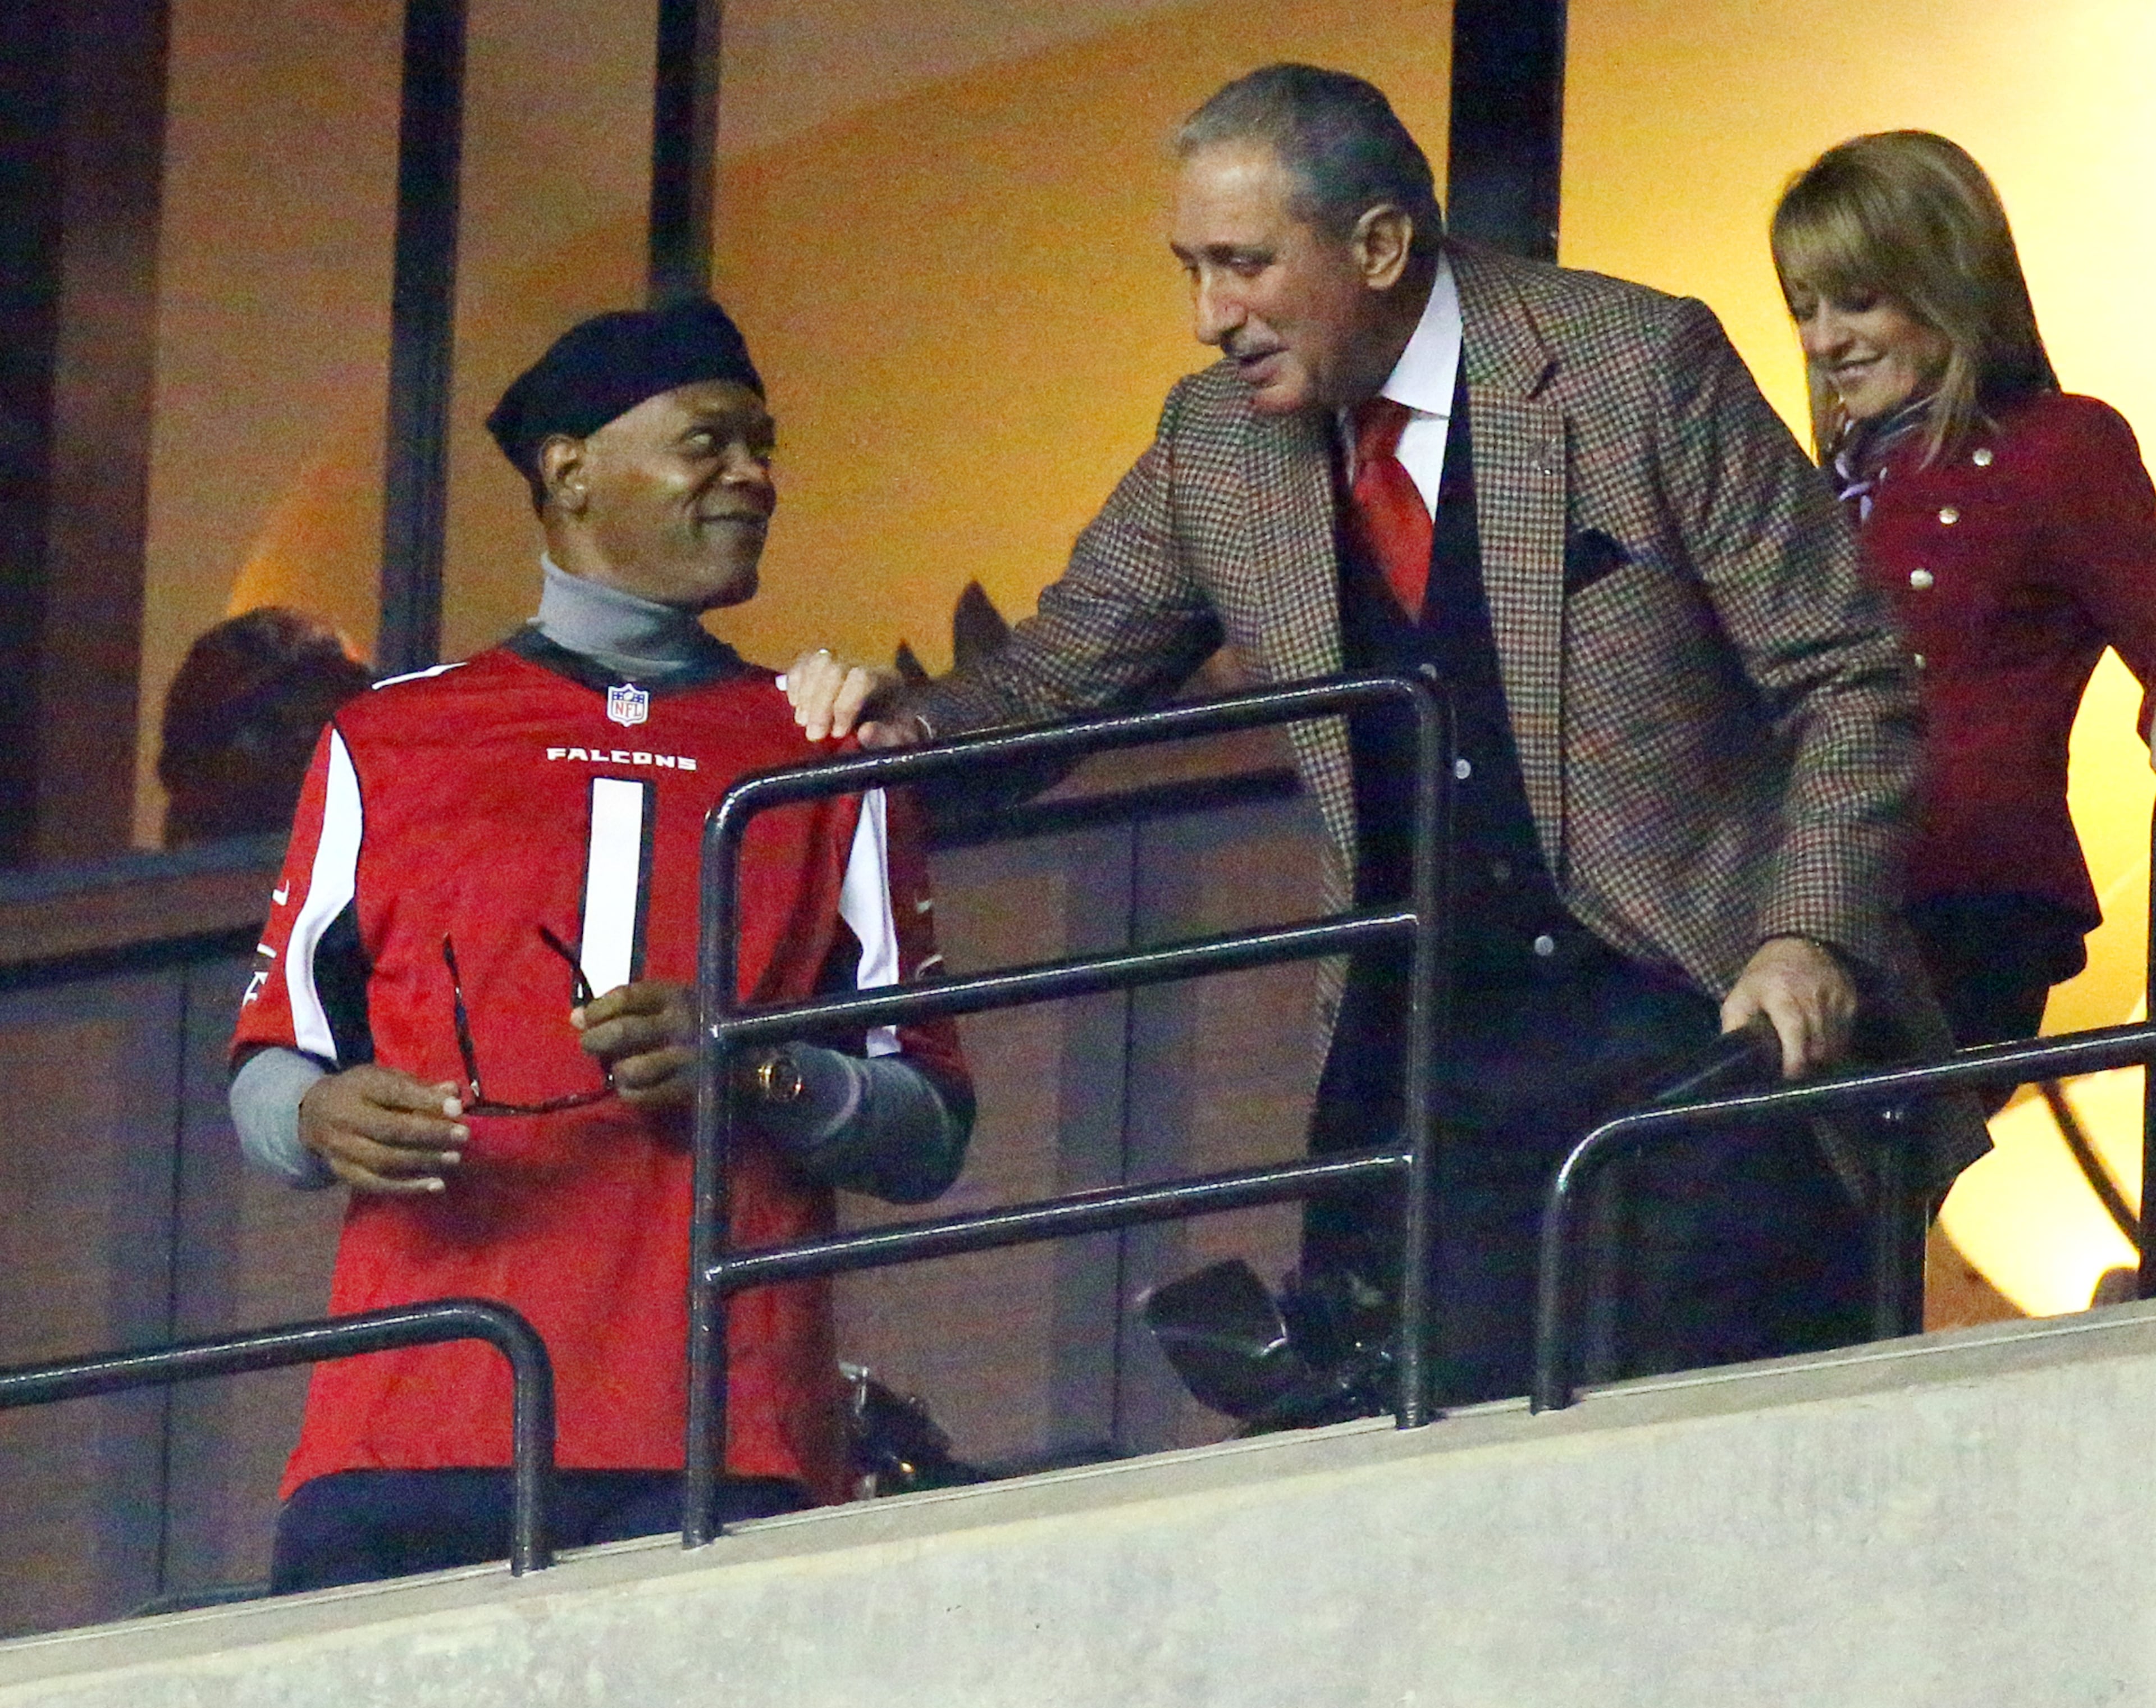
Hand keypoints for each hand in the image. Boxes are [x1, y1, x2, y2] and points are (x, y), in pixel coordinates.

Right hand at [299, 1064, 466, 1194]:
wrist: (312, 1114)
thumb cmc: (362, 1092)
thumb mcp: (385, 1079)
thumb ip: (418, 1087)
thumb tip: (454, 1093)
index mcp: (359, 1087)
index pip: (393, 1092)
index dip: (425, 1101)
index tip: (456, 1108)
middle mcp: (345, 1118)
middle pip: (389, 1129)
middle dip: (430, 1134)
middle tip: (463, 1136)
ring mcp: (341, 1148)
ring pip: (384, 1160)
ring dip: (422, 1161)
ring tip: (454, 1158)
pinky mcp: (343, 1172)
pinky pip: (376, 1184)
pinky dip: (408, 1187)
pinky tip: (436, 1185)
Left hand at [574, 980, 697, 1109]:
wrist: (747, 1057)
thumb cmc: (698, 1024)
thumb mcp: (669, 1005)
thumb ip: (625, 1008)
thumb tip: (575, 1018)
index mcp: (676, 996)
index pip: (627, 997)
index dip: (597, 1009)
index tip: (583, 1019)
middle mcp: (682, 1024)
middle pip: (623, 1031)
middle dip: (596, 1040)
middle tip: (590, 1045)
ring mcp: (688, 1058)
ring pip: (631, 1068)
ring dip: (616, 1070)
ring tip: (618, 1069)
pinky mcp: (691, 1089)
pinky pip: (644, 1096)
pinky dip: (629, 1093)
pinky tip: (631, 1089)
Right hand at [780, 649, 921, 746]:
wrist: (891, 722)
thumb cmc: (896, 731)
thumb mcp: (900, 739)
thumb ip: (887, 737)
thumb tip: (864, 732)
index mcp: (887, 677)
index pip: (861, 678)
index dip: (845, 705)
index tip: (838, 734)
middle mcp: (863, 663)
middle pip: (834, 669)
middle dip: (820, 704)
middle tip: (814, 735)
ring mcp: (842, 661)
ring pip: (817, 661)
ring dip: (805, 693)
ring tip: (803, 721)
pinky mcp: (824, 666)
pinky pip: (804, 662)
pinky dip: (795, 682)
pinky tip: (796, 704)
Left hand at [1719, 935, 1857, 1078]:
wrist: (1798, 943)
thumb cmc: (1763, 977)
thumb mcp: (1739, 997)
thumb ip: (1734, 1027)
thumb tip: (1734, 1059)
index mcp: (1781, 995)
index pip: (1794, 1032)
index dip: (1794, 1061)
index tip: (1789, 1079)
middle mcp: (1812, 997)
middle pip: (1818, 1046)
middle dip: (1809, 1067)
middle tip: (1797, 1078)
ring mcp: (1835, 998)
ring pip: (1835, 1044)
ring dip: (1823, 1060)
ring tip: (1809, 1065)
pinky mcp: (1850, 1000)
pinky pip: (1846, 1035)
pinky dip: (1835, 1047)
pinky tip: (1821, 1048)